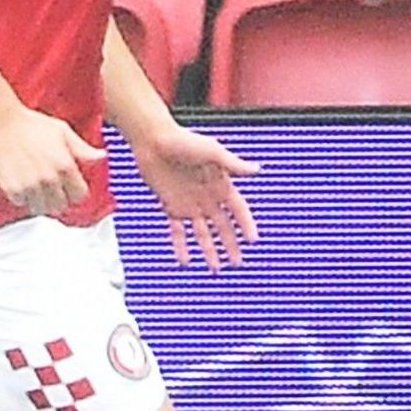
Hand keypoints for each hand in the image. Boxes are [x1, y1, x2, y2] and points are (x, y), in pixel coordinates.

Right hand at [0, 107, 104, 217]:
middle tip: (53, 187)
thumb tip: (100, 156)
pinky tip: (24, 184)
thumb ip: (82, 149)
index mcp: (64, 165)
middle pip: (61, 206)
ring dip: (41, 201)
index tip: (71, 187)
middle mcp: (48, 179)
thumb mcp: (62, 131)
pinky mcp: (11, 188)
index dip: (76, 191)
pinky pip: (22, 203)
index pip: (80, 196)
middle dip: (60, 198)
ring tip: (38, 187)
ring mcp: (29, 185)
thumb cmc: (30, 123)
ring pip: (42, 209)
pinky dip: (23, 198)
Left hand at [131, 123, 259, 273]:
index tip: (253, 241)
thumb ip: (232, 164)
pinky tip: (185, 262)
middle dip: (231, 245)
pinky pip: (177, 231)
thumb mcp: (211, 151)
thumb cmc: (183, 141)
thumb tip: (257, 170)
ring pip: (202, 234)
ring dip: (209, 251)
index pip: (239, 210)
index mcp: (221, 184)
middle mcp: (207, 197)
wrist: (153, 141)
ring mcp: (189, 204)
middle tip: (238, 263)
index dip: (246, 224)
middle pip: (223, 227)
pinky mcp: (171, 207)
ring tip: (215, 269)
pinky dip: (181, 246)